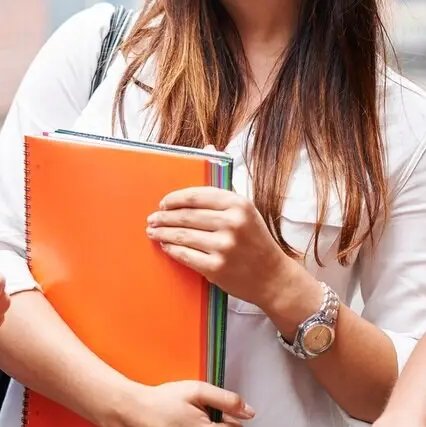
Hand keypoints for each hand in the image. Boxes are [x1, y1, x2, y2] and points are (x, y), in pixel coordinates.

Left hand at [146, 185, 294, 307]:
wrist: (272, 277)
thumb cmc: (256, 240)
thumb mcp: (246, 209)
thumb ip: (224, 185)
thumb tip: (208, 149)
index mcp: (239, 204)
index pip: (196, 196)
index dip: (174, 199)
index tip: (163, 203)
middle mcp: (232, 223)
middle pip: (185, 216)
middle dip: (163, 217)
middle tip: (152, 219)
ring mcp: (224, 247)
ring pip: (182, 235)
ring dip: (162, 233)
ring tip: (153, 231)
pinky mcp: (216, 268)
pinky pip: (185, 255)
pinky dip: (171, 249)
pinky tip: (166, 246)